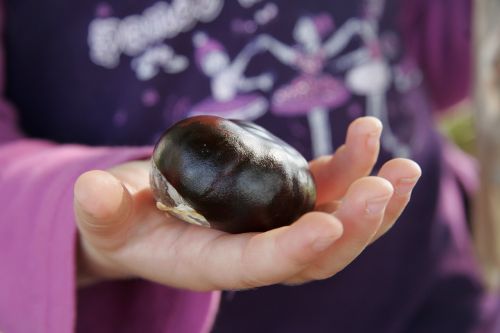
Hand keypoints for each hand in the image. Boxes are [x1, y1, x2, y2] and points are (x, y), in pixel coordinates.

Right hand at [74, 117, 420, 290]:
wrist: (149, 216)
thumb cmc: (125, 219)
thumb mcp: (105, 213)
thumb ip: (103, 207)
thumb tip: (91, 192)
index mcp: (211, 261)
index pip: (258, 265)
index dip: (292, 251)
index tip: (328, 227)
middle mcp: (253, 250)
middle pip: (316, 255)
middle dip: (353, 228)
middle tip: (383, 189)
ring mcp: (275, 223)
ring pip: (335, 223)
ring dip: (373, 197)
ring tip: (403, 166)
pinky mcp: (285, 197)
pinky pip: (327, 187)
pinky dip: (352, 165)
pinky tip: (367, 137)